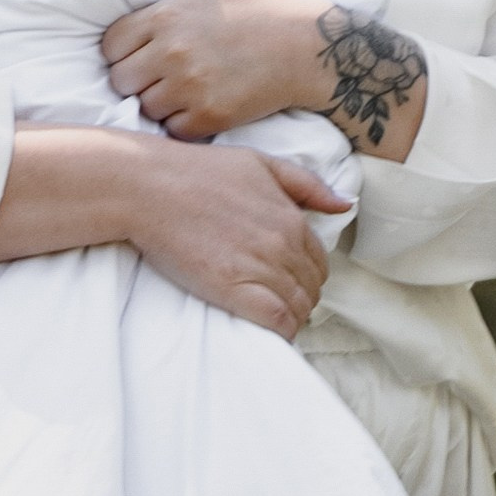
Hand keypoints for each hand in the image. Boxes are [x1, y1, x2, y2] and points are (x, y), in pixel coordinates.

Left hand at [102, 0, 327, 138]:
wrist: (306, 47)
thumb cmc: (261, 7)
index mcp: (165, 17)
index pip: (110, 45)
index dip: (122, 51)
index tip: (139, 53)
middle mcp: (172, 53)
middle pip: (121, 80)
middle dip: (136, 78)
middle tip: (157, 76)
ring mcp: (190, 87)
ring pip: (146, 107)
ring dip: (159, 103)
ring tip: (181, 93)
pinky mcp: (209, 116)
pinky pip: (173, 130)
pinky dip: (182, 123)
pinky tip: (198, 108)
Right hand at [121, 140, 349, 337]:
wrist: (150, 187)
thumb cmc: (200, 171)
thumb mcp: (262, 164)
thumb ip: (306, 185)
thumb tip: (344, 203)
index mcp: (291, 218)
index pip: (319, 261)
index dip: (309, 275)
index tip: (294, 282)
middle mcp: (282, 244)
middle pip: (310, 287)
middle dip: (302, 297)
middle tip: (283, 302)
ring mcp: (259, 268)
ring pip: (297, 306)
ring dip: (293, 316)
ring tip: (277, 318)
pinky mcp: (233, 289)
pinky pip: (276, 321)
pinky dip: (282, 331)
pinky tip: (275, 332)